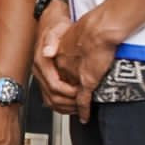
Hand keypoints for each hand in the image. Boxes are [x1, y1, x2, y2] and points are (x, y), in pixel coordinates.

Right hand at [32, 8, 79, 115]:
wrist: (51, 22)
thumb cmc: (56, 26)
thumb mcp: (56, 29)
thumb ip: (51, 40)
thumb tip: (47, 52)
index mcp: (41, 62)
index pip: (54, 85)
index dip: (69, 93)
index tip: (82, 95)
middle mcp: (39, 71)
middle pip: (52, 96)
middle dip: (68, 103)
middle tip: (83, 105)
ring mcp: (41, 75)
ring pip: (50, 99)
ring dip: (65, 106)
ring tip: (79, 107)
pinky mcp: (45, 78)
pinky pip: (50, 97)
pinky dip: (61, 104)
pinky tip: (71, 104)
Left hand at [54, 9, 120, 123]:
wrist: (98, 27)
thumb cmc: (83, 27)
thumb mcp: (59, 31)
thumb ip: (52, 42)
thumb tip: (46, 53)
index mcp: (52, 59)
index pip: (50, 80)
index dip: (55, 89)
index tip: (61, 93)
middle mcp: (61, 69)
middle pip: (56, 92)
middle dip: (62, 101)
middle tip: (69, 106)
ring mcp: (73, 76)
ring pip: (67, 98)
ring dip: (72, 106)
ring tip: (77, 110)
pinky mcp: (87, 81)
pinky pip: (82, 100)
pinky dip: (83, 110)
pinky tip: (84, 116)